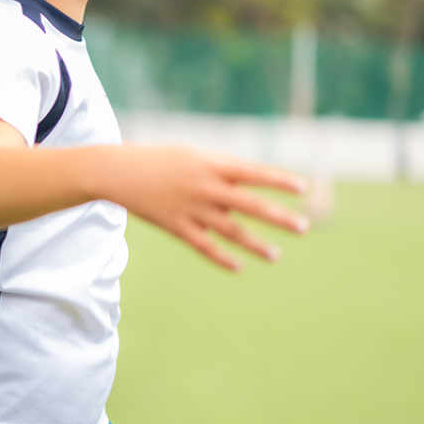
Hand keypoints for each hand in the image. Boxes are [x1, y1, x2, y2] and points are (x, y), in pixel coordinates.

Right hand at [111, 146, 308, 270]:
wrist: (119, 171)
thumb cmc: (161, 161)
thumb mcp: (195, 157)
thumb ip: (223, 170)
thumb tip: (252, 184)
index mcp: (212, 165)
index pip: (254, 173)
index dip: (279, 181)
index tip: (302, 190)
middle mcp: (205, 187)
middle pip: (249, 204)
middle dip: (278, 216)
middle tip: (304, 227)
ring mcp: (190, 208)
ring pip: (230, 230)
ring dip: (255, 244)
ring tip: (276, 255)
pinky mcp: (175, 225)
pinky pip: (203, 245)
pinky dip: (221, 257)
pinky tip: (238, 266)